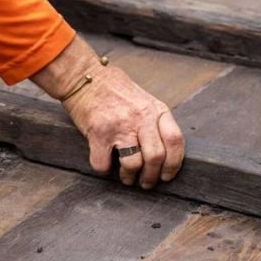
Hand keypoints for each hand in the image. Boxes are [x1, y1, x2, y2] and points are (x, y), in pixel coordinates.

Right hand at [31, 38, 184, 188]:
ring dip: (129, 177)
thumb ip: (156, 123)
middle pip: (155, 157)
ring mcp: (119, 125)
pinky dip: (104, 169)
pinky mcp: (98, 133)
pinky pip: (103, 165)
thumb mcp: (145, 101)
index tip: (167, 176)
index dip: (174, 164)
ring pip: (133, 164)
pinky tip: (104, 163)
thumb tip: (166, 156)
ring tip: (126, 177)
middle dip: (151, 177)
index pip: (175, 141)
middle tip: (145, 183)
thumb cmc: (116, 91)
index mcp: (156, 110)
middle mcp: (140, 117)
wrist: (85, 77)